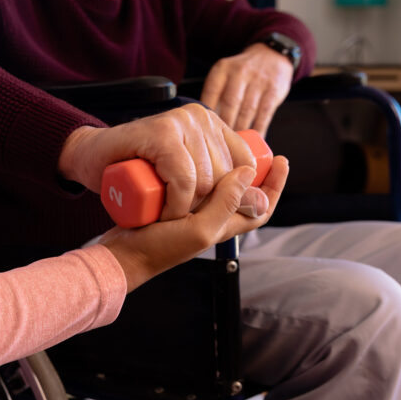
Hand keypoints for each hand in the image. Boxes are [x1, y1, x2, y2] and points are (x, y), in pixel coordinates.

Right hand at [58, 104, 255, 220]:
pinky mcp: (163, 133)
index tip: (254, 185)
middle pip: (230, 178)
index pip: (250, 164)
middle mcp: (202, 123)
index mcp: (213, 134)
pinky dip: (175, 203)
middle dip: (205, 207)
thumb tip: (259, 190)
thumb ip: (227, 199)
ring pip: (208, 181)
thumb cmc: (138, 183)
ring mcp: (183, 125)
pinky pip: (184, 178)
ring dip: (185, 210)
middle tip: (176, 210)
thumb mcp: (189, 197)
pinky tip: (163, 211)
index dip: (257, 186)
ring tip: (163, 209)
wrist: (92, 166)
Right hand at [101, 158, 288, 290]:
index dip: (273, 185)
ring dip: (218, 166)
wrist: (118, 253)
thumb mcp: (199, 230)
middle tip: (246, 146)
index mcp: (223, 225)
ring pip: (214, 181)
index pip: (259, 206)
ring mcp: (190, 208)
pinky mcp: (170, 198)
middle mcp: (210, 216)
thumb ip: (225, 204)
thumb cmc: (157, 249)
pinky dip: (192, 167)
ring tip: (218, 149)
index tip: (281, 160)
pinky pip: (189, 179)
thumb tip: (248, 172)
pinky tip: (188, 155)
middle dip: (245, 170)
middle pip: (238, 189)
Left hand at [200, 42, 293, 135]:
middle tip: (219, 143)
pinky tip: (254, 142)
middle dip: (224, 126)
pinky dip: (259, 131)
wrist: (272, 55)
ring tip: (234, 146)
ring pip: (247, 111)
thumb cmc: (243, 72)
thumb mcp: (226, 73)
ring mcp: (258, 81)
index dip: (207, 113)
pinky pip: (264, 115)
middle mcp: (240, 73)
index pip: (211, 92)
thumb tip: (206, 122)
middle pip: (230, 104)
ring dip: (240, 130)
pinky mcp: (274, 91)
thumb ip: (216, 94)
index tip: (205, 129)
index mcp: (223, 69)